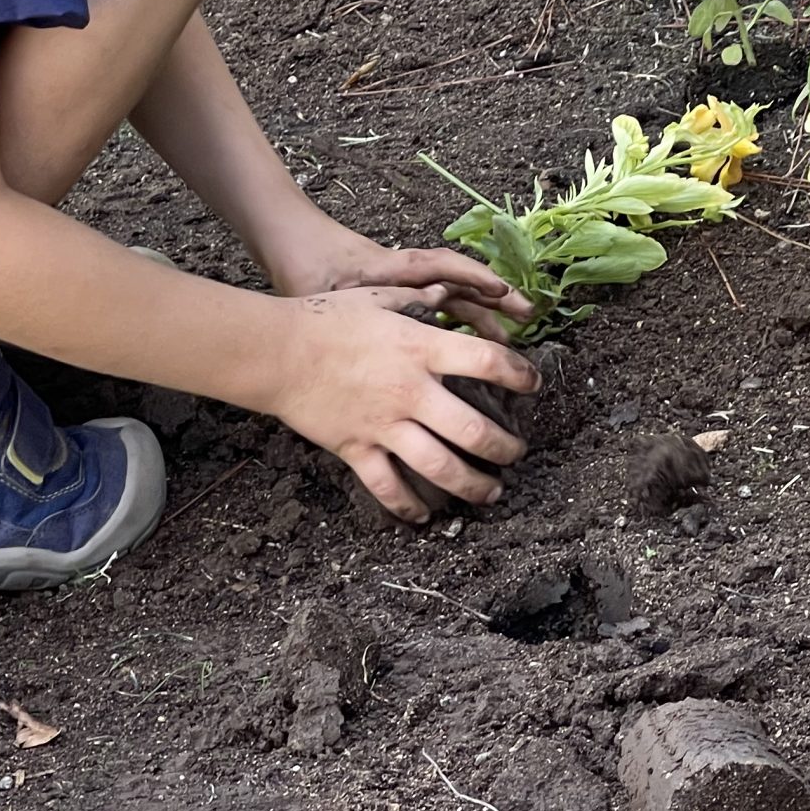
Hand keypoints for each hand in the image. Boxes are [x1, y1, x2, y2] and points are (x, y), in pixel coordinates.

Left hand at [262, 217, 532, 341]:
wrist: (287, 246)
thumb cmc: (307, 265)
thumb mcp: (333, 291)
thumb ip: (376, 300)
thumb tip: (429, 303)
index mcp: (394, 268)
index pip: (443, 266)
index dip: (475, 277)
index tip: (502, 292)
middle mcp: (405, 276)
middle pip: (458, 283)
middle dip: (495, 298)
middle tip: (527, 316)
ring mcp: (402, 286)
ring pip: (452, 299)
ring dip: (481, 315)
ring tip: (509, 340)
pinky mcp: (394, 298)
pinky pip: (435, 310)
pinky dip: (456, 323)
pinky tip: (469, 347)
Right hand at [273, 282, 541, 522]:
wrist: (276, 351)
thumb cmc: (325, 319)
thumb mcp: (378, 297)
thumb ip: (416, 299)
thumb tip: (444, 293)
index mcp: (420, 349)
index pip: (488, 362)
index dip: (520, 375)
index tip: (533, 384)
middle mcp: (410, 391)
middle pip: (473, 430)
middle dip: (505, 447)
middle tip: (517, 452)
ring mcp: (384, 425)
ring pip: (440, 467)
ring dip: (474, 485)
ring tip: (492, 491)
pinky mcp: (356, 449)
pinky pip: (388, 487)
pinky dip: (408, 508)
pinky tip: (424, 517)